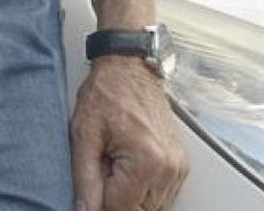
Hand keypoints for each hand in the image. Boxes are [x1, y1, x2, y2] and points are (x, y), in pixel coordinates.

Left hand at [70, 56, 187, 210]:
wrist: (129, 68)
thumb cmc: (107, 93)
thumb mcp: (84, 136)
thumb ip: (84, 180)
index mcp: (146, 161)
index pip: (120, 210)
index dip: (98, 206)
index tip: (89, 195)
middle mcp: (168, 167)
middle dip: (115, 200)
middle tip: (102, 172)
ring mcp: (178, 166)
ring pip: (152, 207)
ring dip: (130, 197)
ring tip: (114, 165)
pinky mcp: (180, 164)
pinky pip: (161, 195)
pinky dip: (142, 190)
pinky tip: (127, 168)